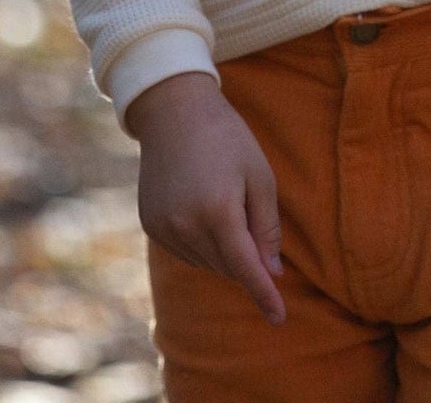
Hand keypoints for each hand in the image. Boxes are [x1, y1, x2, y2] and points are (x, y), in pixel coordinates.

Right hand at [126, 72, 285, 324]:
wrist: (174, 112)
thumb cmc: (227, 138)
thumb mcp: (259, 175)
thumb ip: (266, 227)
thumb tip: (271, 272)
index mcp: (218, 211)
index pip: (246, 268)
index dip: (264, 294)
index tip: (279, 318)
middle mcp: (186, 226)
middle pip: (227, 265)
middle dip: (247, 257)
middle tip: (249, 213)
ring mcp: (163, 228)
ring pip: (206, 262)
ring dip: (224, 250)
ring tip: (224, 202)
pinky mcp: (150, 224)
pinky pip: (185, 251)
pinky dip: (202, 243)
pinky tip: (203, 209)